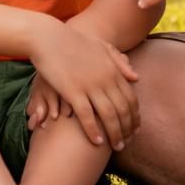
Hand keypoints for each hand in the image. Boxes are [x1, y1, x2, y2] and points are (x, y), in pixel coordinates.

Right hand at [29, 28, 137, 149]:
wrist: (48, 37)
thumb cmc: (73, 41)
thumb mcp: (100, 46)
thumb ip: (119, 61)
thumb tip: (136, 78)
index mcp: (113, 69)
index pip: (131, 98)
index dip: (134, 116)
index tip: (134, 129)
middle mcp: (105, 79)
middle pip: (123, 110)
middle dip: (127, 129)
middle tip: (127, 143)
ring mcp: (90, 86)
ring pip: (108, 116)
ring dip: (115, 134)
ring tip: (116, 146)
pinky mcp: (73, 92)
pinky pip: (87, 116)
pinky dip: (94, 131)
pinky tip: (97, 142)